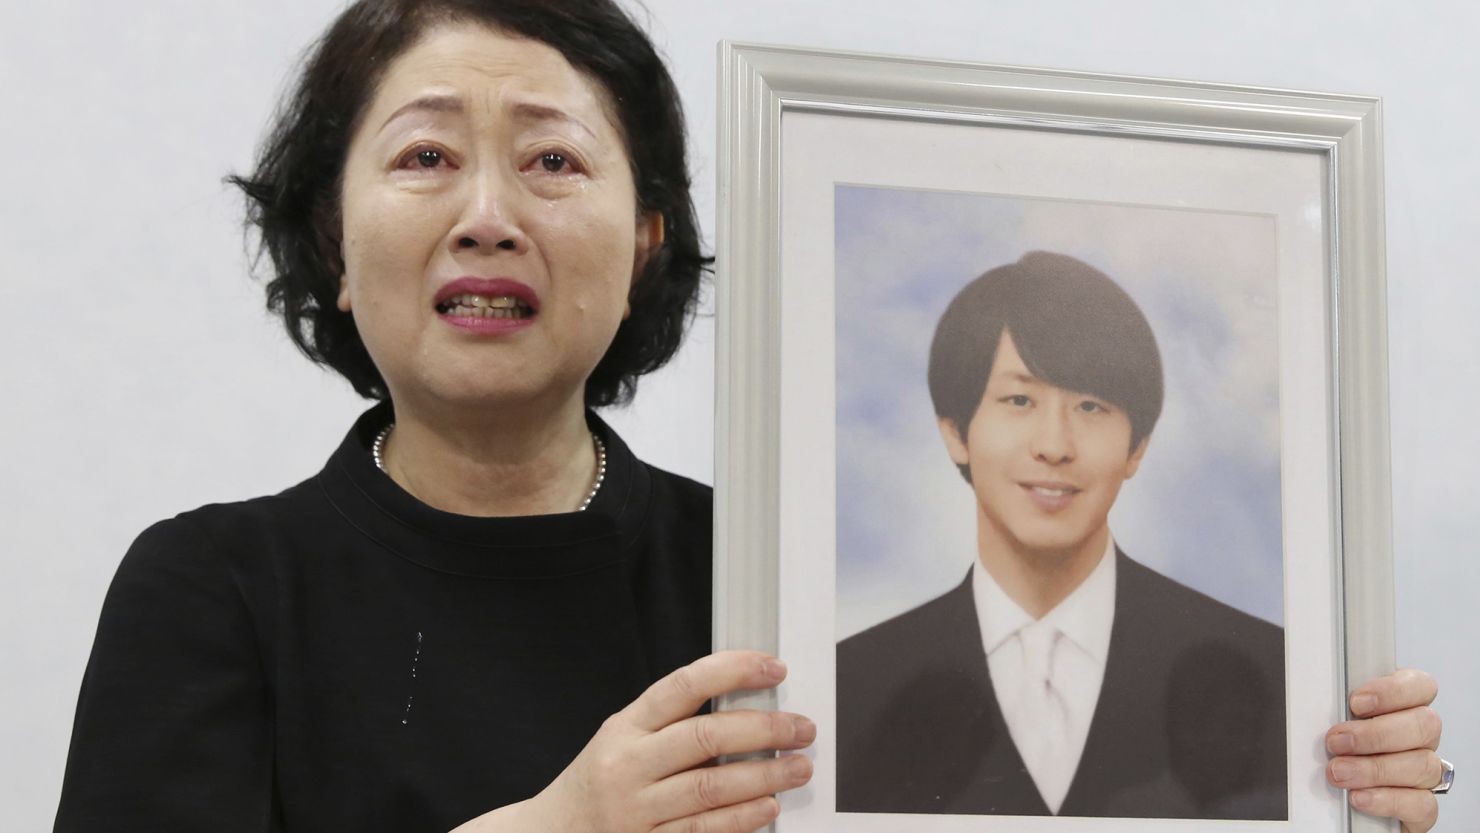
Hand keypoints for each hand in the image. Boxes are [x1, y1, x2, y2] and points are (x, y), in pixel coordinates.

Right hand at [526, 651, 813, 832]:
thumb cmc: (599, 782)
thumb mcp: (622, 738)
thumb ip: (672, 722)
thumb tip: (746, 703)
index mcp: (626, 726)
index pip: (684, 686)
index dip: (733, 671)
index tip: (772, 668)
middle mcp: (628, 764)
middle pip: (705, 737)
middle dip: (763, 730)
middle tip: (801, 728)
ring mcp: (636, 809)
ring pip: (710, 787)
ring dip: (764, 776)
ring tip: (798, 767)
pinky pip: (703, 830)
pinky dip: (740, 818)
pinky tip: (767, 807)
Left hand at [1325, 669, 1442, 832]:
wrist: (1331, 804)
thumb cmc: (1333, 752)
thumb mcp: (1329, 721)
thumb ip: (1331, 707)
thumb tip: (1307, 699)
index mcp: (1402, 708)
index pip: (1421, 686)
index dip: (1394, 691)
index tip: (1356, 702)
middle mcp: (1419, 738)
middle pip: (1425, 725)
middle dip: (1376, 733)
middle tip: (1336, 741)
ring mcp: (1423, 772)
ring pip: (1424, 764)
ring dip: (1375, 768)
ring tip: (1338, 773)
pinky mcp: (1420, 807)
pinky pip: (1422, 804)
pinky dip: (1388, 800)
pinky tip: (1359, 797)